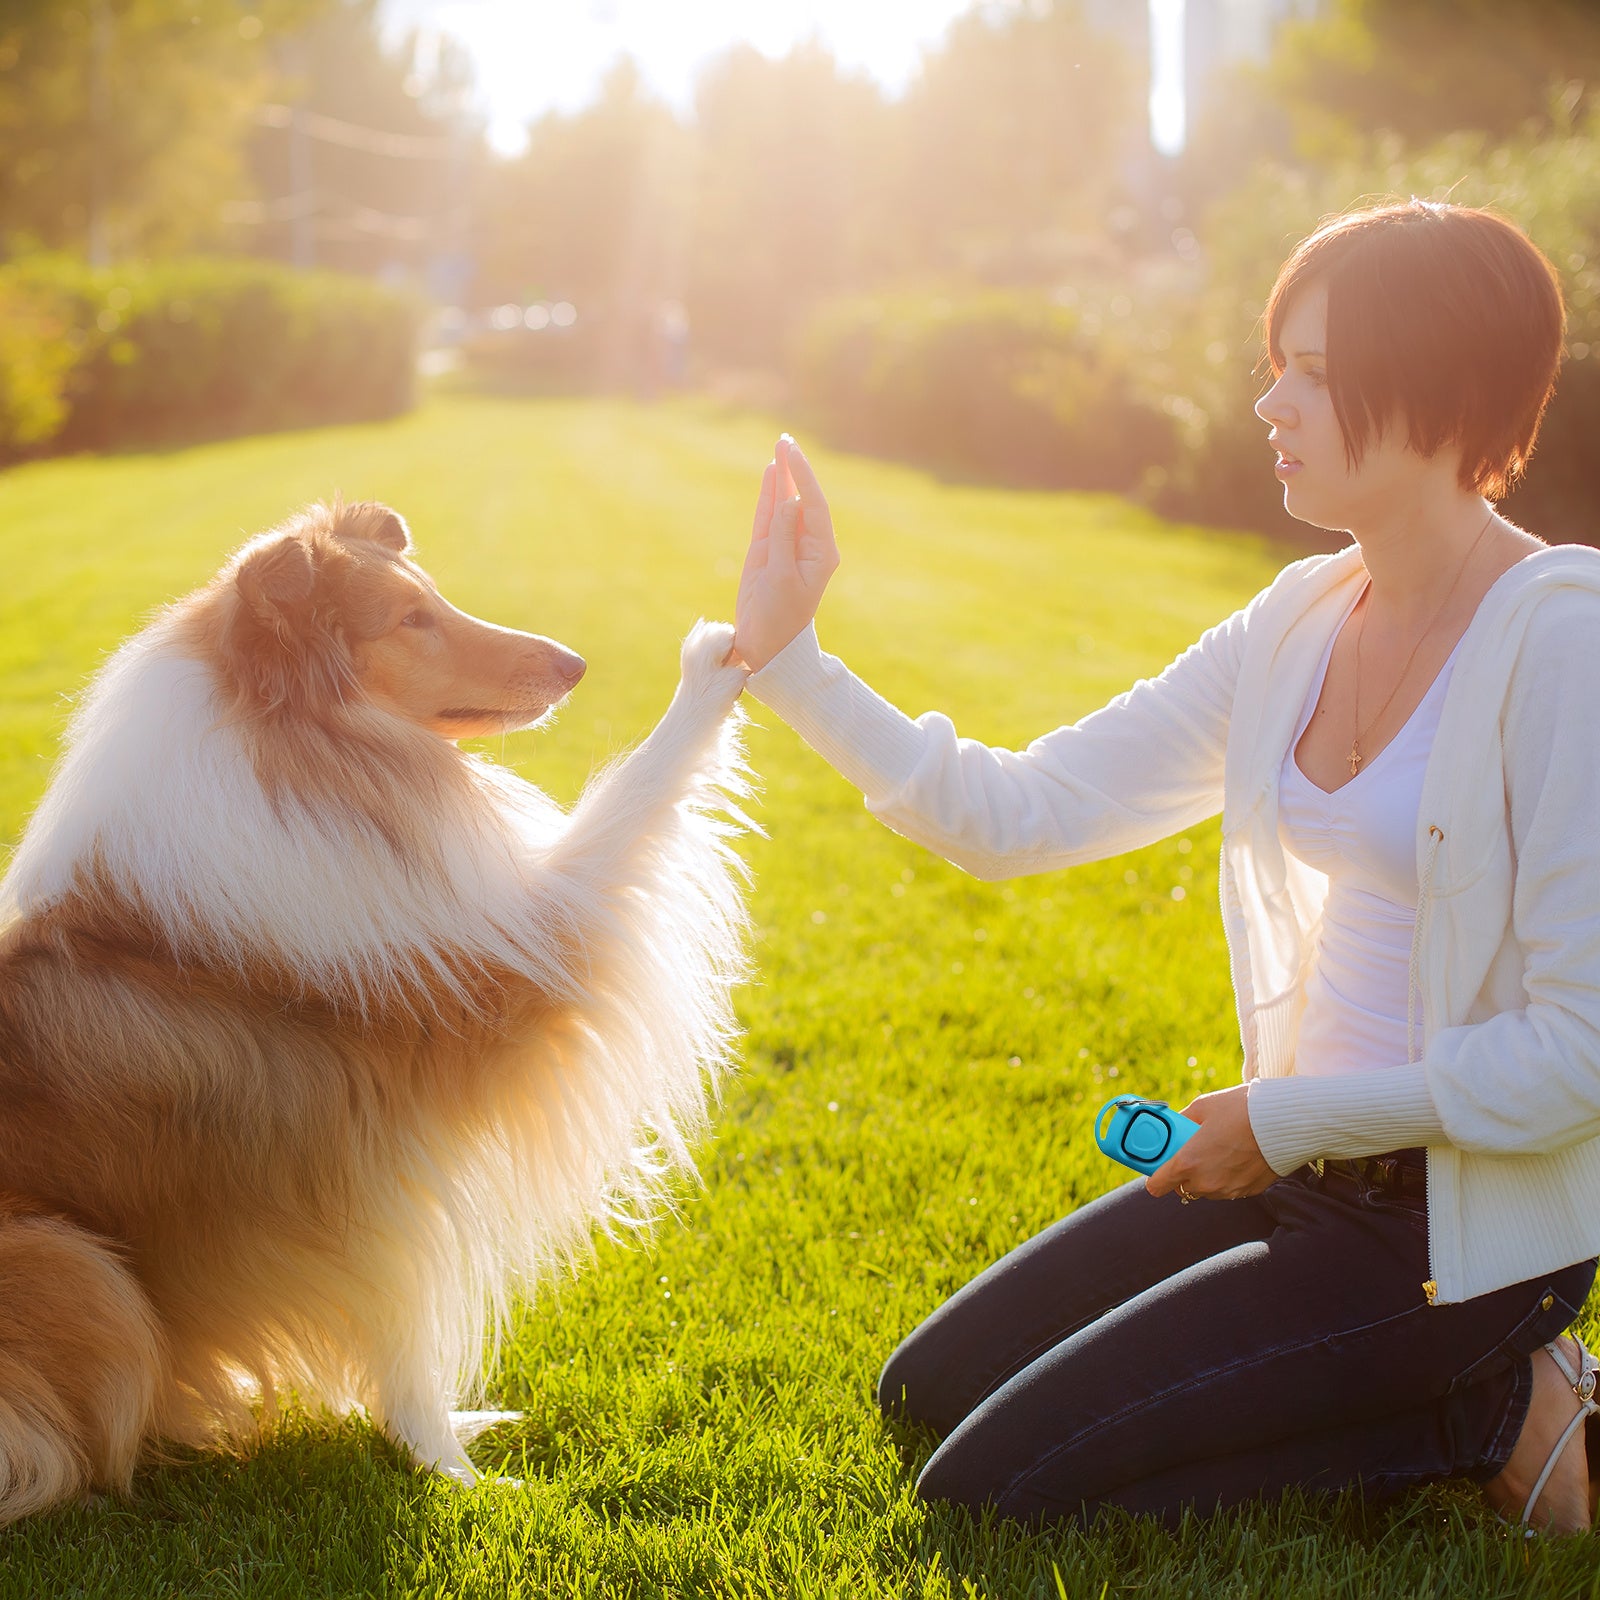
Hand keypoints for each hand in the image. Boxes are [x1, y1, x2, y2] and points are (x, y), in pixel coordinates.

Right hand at [729, 435, 839, 669]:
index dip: (804, 478)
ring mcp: (785, 546)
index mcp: (822, 553)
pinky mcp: (765, 551)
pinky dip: (769, 495)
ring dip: (782, 477)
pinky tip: (771, 474)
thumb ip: (783, 538)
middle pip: (802, 499)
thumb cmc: (779, 616)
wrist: (765, 644)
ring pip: (784, 504)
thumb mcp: (782, 577)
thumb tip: (789, 501)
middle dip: (795, 469)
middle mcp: (807, 545)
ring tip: (779, 447)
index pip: (814, 506)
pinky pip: (768, 516)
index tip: (792, 454)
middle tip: (785, 440)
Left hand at [1143, 1084, 1277, 1201]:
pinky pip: (1227, 1188)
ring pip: (1205, 1189)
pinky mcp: (1247, 1192)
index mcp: (1188, 1162)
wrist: (1284, 1121)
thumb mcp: (1203, 1107)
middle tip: (1193, 1149)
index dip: (1155, 1176)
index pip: (1157, 1186)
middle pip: (1182, 1186)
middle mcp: (1205, 1182)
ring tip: (1218, 1149)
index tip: (1159, 1166)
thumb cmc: (1241, 1110)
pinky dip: (1226, 1177)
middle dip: (1183, 1171)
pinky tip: (1235, 1156)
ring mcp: (1227, 1190)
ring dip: (1205, 1175)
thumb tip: (1174, 1125)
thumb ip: (1182, 1121)